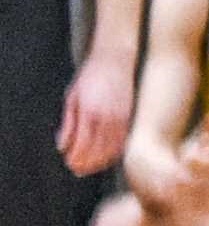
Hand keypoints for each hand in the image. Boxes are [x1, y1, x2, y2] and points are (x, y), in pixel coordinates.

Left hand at [58, 50, 132, 175]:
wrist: (115, 55)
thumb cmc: (90, 75)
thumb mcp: (72, 97)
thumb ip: (67, 123)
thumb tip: (62, 146)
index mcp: (89, 111)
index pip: (81, 144)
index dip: (75, 158)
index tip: (69, 164)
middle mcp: (106, 114)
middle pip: (97, 149)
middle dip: (87, 163)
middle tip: (78, 170)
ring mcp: (120, 113)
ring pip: (111, 146)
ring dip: (101, 160)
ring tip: (92, 166)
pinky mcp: (130, 111)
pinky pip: (123, 137)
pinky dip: (115, 149)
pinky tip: (108, 155)